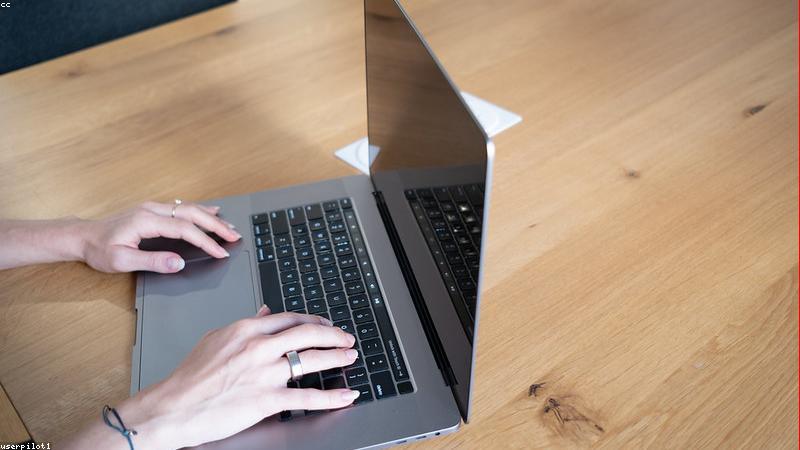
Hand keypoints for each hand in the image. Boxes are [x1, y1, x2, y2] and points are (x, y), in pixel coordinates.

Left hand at [78, 201, 240, 272]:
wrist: (82, 237)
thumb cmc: (99, 249)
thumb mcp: (122, 261)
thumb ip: (152, 261)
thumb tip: (178, 263)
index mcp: (146, 221)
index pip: (185, 229)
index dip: (206, 241)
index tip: (221, 252)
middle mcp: (151, 210)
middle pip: (192, 214)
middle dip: (216, 225)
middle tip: (235, 235)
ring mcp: (152, 208)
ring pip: (188, 208)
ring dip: (211, 217)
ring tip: (229, 225)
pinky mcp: (152, 210)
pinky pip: (181, 206)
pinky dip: (200, 210)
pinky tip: (211, 210)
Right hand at [113, 307, 359, 448]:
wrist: (172, 407)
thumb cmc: (189, 377)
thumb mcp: (216, 339)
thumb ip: (245, 325)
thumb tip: (265, 312)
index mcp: (246, 330)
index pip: (289, 318)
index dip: (313, 320)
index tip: (325, 323)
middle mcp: (258, 347)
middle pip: (307, 333)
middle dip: (333, 334)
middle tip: (346, 337)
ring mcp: (264, 373)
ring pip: (312, 360)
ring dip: (337, 357)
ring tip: (350, 357)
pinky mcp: (266, 400)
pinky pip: (307, 397)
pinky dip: (331, 397)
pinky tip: (345, 395)